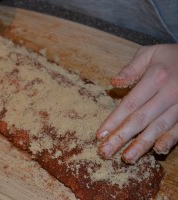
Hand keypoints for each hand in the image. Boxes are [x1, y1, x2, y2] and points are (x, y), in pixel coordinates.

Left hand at [97, 44, 177, 162]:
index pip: (129, 104)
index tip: (100, 134)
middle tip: (105, 152)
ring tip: (127, 158)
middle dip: (121, 137)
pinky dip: (169, 140)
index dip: (113, 121)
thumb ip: (132, 68)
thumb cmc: (173, 56)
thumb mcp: (151, 53)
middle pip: (140, 119)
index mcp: (156, 78)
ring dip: (142, 145)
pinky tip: (158, 151)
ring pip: (159, 128)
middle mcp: (169, 93)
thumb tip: (113, 82)